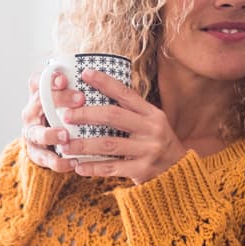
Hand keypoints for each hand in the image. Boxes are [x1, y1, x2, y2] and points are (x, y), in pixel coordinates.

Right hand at [21, 70, 84, 172]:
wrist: (50, 142)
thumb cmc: (66, 114)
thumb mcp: (70, 100)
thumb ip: (80, 90)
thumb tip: (107, 79)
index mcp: (38, 95)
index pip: (38, 81)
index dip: (49, 79)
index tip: (65, 79)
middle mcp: (31, 112)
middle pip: (38, 103)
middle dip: (58, 100)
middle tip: (80, 99)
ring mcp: (32, 133)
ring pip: (36, 133)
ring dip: (50, 134)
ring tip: (65, 136)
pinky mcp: (36, 153)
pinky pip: (44, 158)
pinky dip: (58, 162)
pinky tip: (73, 162)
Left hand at [61, 69, 187, 183]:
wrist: (180, 171)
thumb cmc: (156, 143)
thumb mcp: (150, 123)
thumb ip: (130, 112)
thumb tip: (96, 96)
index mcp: (152, 114)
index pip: (125, 93)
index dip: (104, 82)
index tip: (84, 73)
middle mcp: (151, 129)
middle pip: (113, 116)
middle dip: (86, 114)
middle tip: (65, 115)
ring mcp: (148, 150)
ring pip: (108, 144)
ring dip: (83, 145)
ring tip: (64, 145)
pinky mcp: (142, 170)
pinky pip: (112, 168)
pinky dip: (93, 167)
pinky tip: (78, 166)